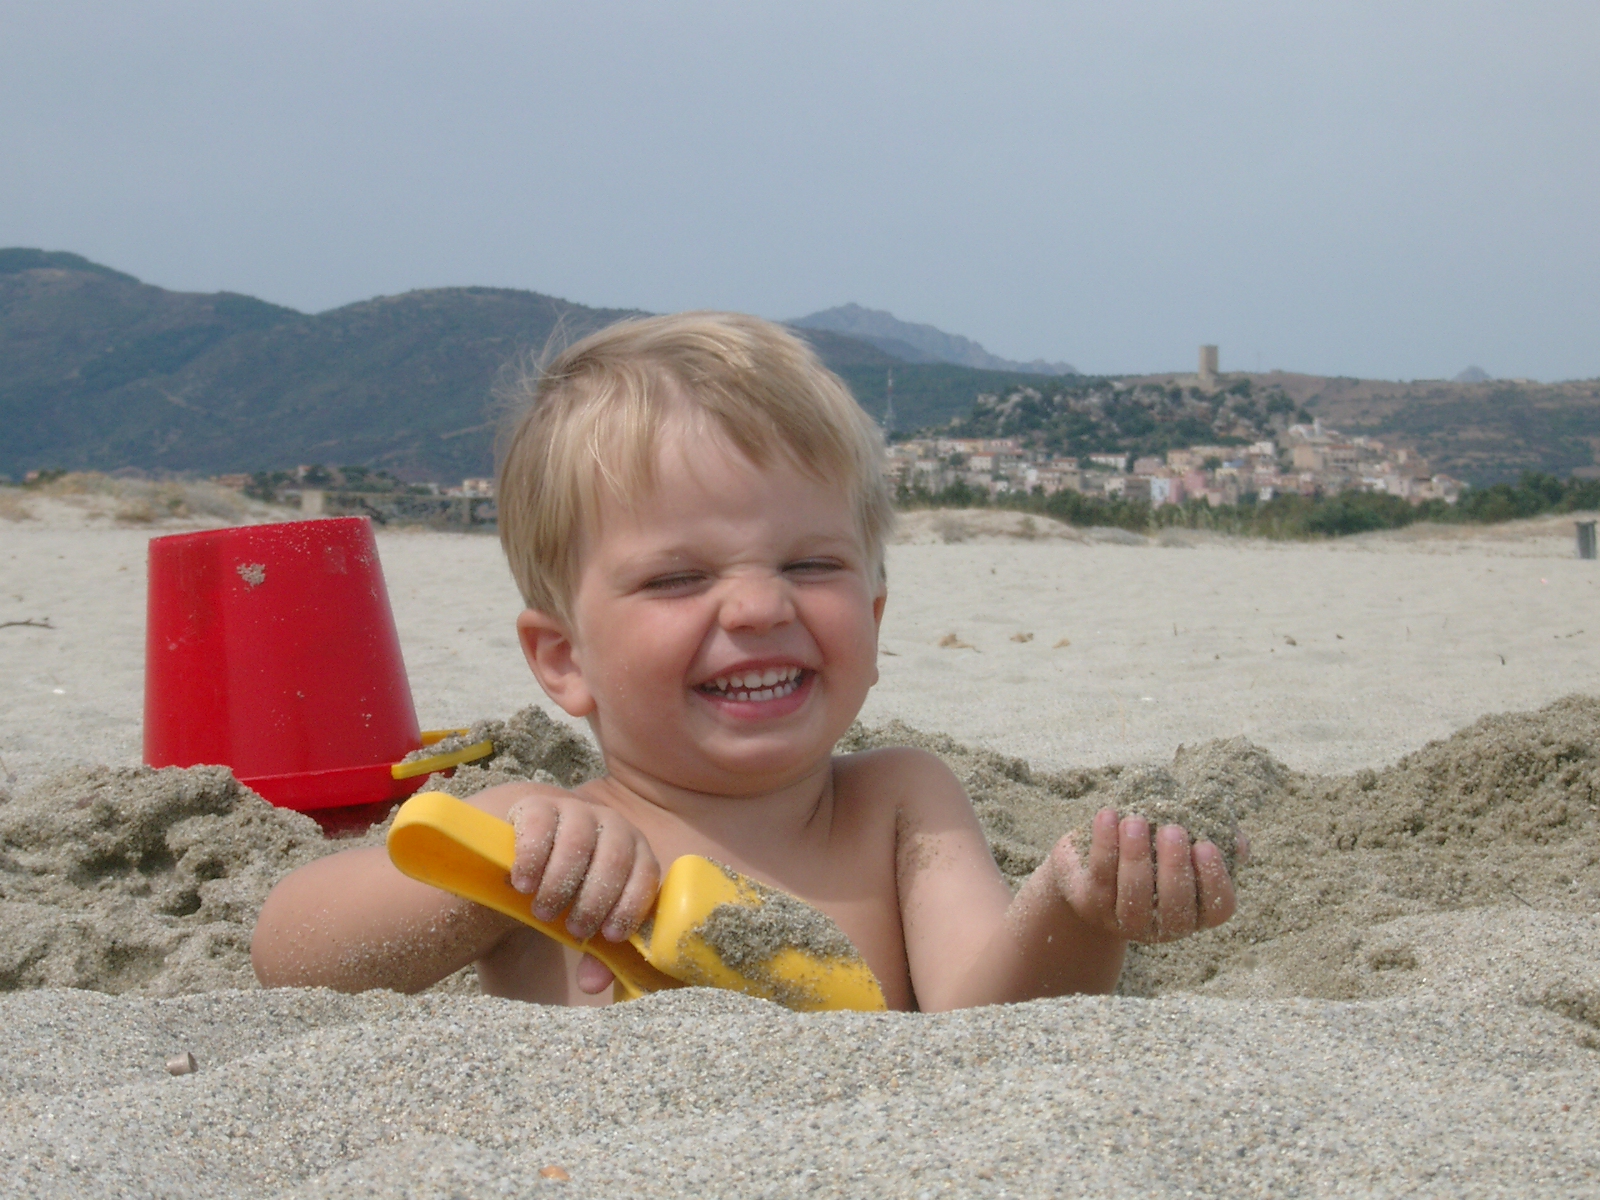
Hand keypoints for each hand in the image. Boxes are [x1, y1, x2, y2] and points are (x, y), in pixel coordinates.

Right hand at [504, 790, 659, 945]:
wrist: (532, 840)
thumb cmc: (570, 886)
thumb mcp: (585, 915)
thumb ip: (595, 951)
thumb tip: (590, 985)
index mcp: (635, 850)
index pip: (646, 873)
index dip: (630, 906)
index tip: (609, 936)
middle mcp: (612, 824)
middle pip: (614, 858)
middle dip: (594, 900)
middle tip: (574, 930)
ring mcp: (577, 809)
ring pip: (579, 842)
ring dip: (561, 883)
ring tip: (543, 912)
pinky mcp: (539, 804)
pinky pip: (541, 826)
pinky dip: (533, 858)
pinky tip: (523, 883)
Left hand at [1051, 808, 1237, 942]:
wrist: (1092, 865)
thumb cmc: (1152, 850)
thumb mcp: (1183, 844)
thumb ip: (1216, 840)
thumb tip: (1237, 841)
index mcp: (1197, 910)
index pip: (1218, 908)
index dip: (1215, 879)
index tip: (1205, 844)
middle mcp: (1165, 925)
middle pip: (1175, 906)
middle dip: (1174, 866)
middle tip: (1172, 830)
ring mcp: (1127, 920)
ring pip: (1135, 896)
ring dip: (1136, 856)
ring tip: (1136, 821)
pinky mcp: (1093, 906)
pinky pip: (1101, 876)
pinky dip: (1104, 844)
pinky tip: (1108, 816)